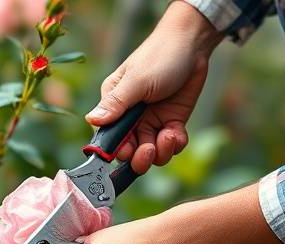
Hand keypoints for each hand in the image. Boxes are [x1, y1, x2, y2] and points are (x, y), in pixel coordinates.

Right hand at [86, 1, 221, 173]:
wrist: (193, 44)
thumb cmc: (160, 55)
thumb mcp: (136, 80)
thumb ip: (115, 104)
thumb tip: (91, 120)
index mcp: (114, 106)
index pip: (109, 138)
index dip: (117, 150)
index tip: (127, 151)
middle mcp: (130, 118)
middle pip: (130, 152)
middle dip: (140, 157)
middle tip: (149, 150)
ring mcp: (151, 122)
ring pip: (151, 153)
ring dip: (160, 152)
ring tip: (168, 136)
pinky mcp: (170, 123)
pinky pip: (171, 145)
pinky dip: (175, 144)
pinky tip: (177, 132)